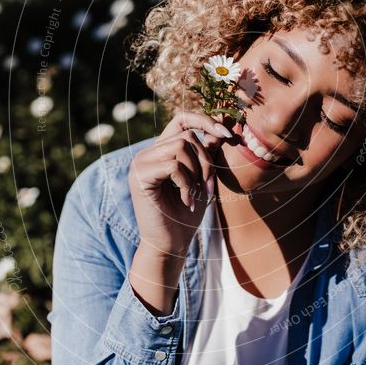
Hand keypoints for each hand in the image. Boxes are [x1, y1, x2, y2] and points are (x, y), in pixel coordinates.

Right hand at [128, 110, 232, 257]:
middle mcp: (148, 153)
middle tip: (207, 186)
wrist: (170, 245)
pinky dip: (187, 184)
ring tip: (196, 193)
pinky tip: (187, 201)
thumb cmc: (187, 215)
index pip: (181, 119)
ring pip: (180, 146)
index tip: (226, 134)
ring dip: (196, 171)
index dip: (204, 120)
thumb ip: (207, 153)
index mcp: (162, 151)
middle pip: (186, 135)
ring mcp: (141, 163)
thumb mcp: (203, 179)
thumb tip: (221, 128)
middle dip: (205, 160)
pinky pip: (173, 166)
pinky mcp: (139, 176)